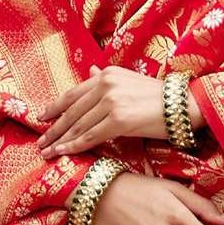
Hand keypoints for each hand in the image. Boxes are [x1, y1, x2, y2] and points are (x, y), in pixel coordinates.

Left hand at [36, 64, 205, 157]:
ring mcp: (112, 101)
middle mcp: (106, 84)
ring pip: (79, 125)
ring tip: (46, 152)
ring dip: (60, 140)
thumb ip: (107, 79)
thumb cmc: (159, 97)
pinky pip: (91, 136)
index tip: (41, 118)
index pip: (74, 93)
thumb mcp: (129, 81)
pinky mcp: (119, 119)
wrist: (183, 105)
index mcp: (107, 74)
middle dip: (54, 128)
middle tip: (40, 141)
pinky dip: (74, 146)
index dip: (55, 107)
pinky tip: (63, 153)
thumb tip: (90, 70)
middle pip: (72, 110)